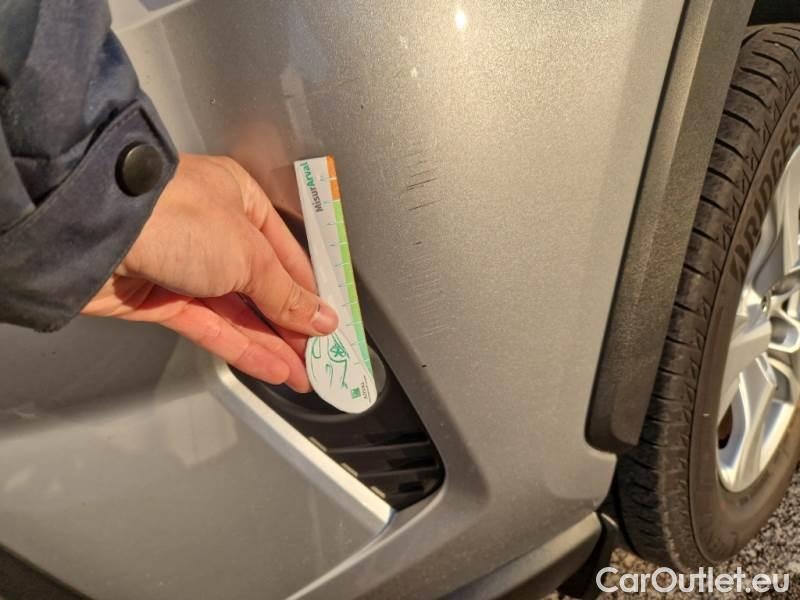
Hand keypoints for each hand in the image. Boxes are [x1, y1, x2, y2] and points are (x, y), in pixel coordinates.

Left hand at [82, 153, 337, 391]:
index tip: (329, 323)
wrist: (95, 232)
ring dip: (271, 344)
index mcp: (240, 201)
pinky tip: (271, 368)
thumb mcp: (249, 253)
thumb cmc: (172, 215)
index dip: (308, 291)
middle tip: (319, 356)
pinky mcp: (161, 299)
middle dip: (291, 324)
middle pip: (262, 286)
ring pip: (239, 313)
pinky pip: (213, 328)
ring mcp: (186, 266)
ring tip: (301, 373)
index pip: (286, 254)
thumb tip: (319, 318)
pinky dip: (243, 349)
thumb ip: (285, 293)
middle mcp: (213, 230)